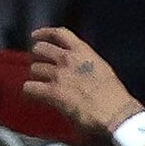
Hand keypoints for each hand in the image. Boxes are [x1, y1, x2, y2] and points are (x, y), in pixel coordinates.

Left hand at [23, 27, 144, 132]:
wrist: (114, 112)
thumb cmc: (114, 95)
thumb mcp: (102, 69)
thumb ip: (86, 63)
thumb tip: (76, 69)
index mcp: (84, 51)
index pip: (60, 34)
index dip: (44, 33)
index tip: (36, 35)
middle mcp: (69, 59)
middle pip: (41, 49)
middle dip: (38, 56)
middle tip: (39, 64)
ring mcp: (59, 75)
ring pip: (34, 69)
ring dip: (36, 76)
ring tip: (40, 83)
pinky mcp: (52, 92)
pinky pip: (30, 88)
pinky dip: (30, 91)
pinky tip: (34, 96)